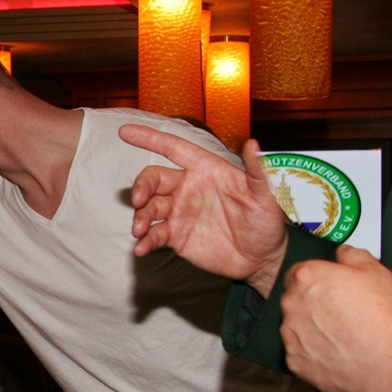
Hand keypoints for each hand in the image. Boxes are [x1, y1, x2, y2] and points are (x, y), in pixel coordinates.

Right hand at [119, 126, 289, 296]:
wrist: (262, 259)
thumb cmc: (265, 222)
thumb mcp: (265, 196)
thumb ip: (257, 171)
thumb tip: (254, 143)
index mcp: (206, 170)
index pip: (173, 149)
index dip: (150, 138)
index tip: (126, 132)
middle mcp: (188, 188)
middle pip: (154, 179)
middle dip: (141, 186)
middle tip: (138, 201)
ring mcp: (180, 213)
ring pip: (150, 207)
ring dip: (140, 216)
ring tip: (140, 231)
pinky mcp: (177, 236)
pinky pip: (155, 235)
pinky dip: (145, 241)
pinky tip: (142, 248)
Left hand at [279, 245, 391, 391]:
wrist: (384, 359)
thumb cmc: (379, 317)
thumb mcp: (374, 269)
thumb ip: (352, 255)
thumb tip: (346, 254)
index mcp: (306, 277)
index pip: (300, 272)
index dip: (318, 280)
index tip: (330, 287)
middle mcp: (292, 304)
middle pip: (296, 300)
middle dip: (313, 304)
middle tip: (340, 311)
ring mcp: (291, 334)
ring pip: (296, 327)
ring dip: (312, 329)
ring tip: (341, 334)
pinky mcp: (295, 361)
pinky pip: (300, 354)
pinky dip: (313, 354)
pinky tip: (336, 352)